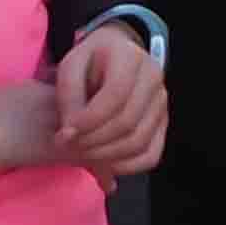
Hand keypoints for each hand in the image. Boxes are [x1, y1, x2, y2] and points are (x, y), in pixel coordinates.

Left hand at [53, 25, 169, 179]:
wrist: (113, 58)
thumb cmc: (89, 63)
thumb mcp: (71, 67)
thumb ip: (68, 96)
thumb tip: (70, 133)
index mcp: (130, 57)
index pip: (115, 95)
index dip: (88, 120)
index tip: (63, 133)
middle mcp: (153, 77)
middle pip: (127, 122)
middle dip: (92, 142)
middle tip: (68, 147)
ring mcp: (161, 101)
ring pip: (138, 141)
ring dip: (105, 156)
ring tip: (80, 154)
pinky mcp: (162, 123)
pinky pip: (150, 155)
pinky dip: (126, 166)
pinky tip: (103, 163)